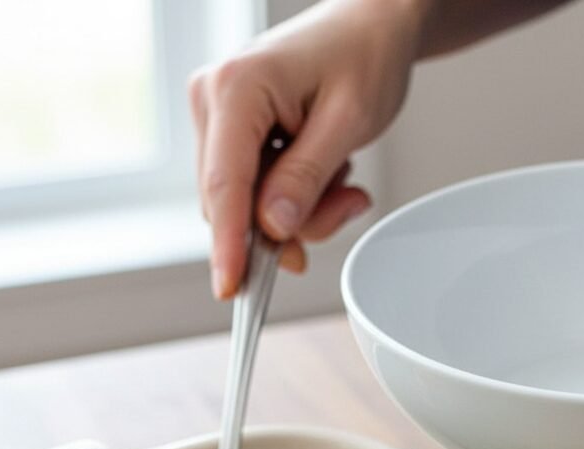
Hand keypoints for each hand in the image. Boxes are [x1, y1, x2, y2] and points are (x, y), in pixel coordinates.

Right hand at [189, 0, 422, 298]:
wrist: (370, 25)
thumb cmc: (363, 55)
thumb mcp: (348, 120)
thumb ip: (307, 177)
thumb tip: (272, 227)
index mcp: (237, 87)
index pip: (224, 184)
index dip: (229, 244)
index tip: (231, 287)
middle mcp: (213, 100)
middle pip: (233, 203)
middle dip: (291, 222)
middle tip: (348, 203)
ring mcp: (218, 118)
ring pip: (246, 207)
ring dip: (300, 210)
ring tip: (344, 178)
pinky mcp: (230, 135)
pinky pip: (254, 195)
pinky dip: (295, 199)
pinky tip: (325, 173)